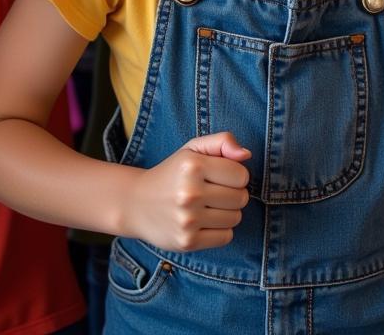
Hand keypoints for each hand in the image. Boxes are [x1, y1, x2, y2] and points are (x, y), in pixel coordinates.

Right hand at [129, 132, 250, 251]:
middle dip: (233, 194)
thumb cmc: (173, 172)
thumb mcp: (193, 148)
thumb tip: (246, 154)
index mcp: (193, 166)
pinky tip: (204, 222)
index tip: (220, 175)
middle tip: (214, 192)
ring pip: (236, 218)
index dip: (235, 175)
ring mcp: (188, 220)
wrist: (137, 204)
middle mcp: (190, 193)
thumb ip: (223, 141)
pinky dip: (221, 230)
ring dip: (228, 212)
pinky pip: (226, 237)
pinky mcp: (188, 242)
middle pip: (241, 198)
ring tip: (208, 206)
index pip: (241, 175)